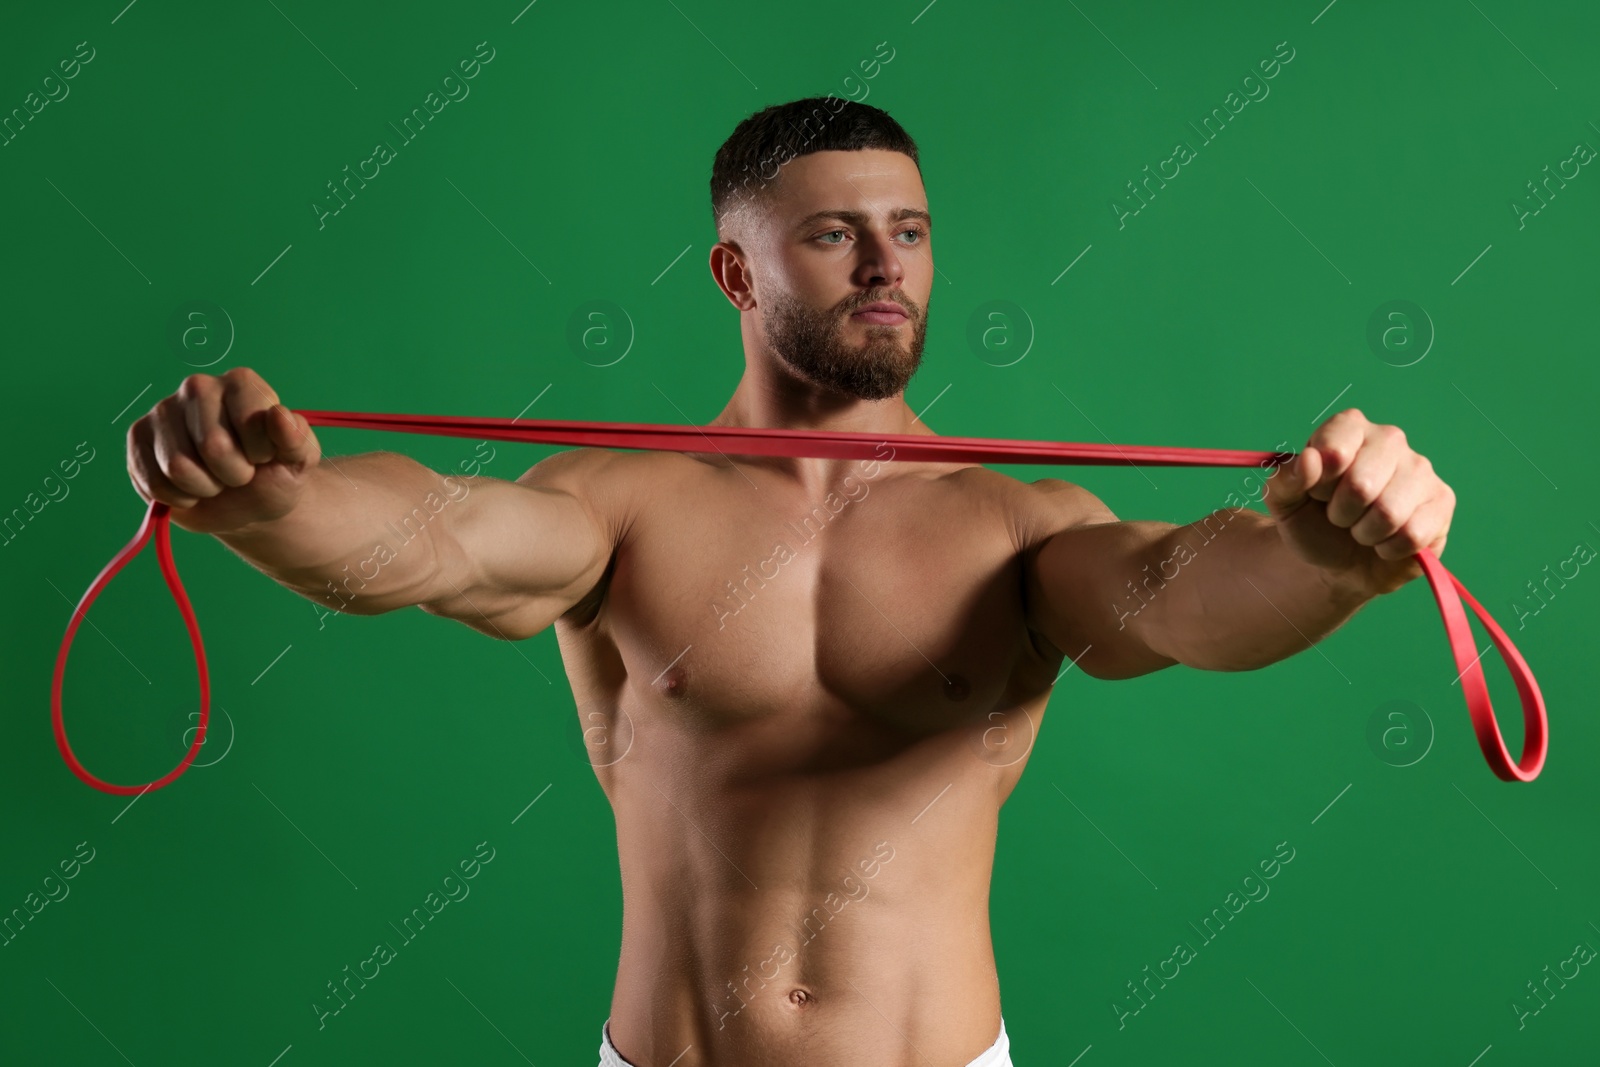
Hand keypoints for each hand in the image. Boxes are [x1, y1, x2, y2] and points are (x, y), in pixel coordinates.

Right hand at [126, 367, 320, 533]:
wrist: (247, 504)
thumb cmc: (274, 474)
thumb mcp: (299, 461)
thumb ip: (297, 439)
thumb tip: (279, 415)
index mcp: (241, 382)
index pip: (249, 424)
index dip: (261, 454)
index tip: (265, 456)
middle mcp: (198, 386)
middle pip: (212, 446)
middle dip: (233, 474)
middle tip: (240, 472)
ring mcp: (163, 410)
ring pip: (178, 467)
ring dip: (205, 488)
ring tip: (215, 479)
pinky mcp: (138, 437)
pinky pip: (154, 482)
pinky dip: (179, 497)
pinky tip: (191, 487)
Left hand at [1262, 408, 1455, 596]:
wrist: (1338, 562)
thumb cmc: (1313, 523)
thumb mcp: (1285, 503)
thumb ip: (1286, 479)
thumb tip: (1311, 459)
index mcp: (1349, 428)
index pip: (1334, 451)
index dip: (1320, 485)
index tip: (1317, 493)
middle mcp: (1390, 439)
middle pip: (1362, 485)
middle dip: (1341, 513)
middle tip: (1338, 516)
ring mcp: (1420, 469)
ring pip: (1389, 513)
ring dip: (1365, 533)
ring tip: (1361, 528)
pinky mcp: (1442, 501)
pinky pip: (1413, 534)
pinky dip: (1389, 548)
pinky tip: (1385, 541)